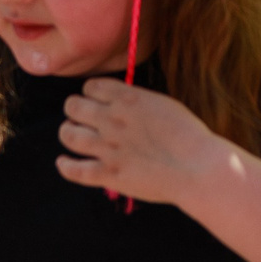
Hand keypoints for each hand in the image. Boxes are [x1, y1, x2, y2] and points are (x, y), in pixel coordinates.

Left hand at [53, 75, 223, 206]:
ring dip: (68, 132)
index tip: (95, 99)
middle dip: (75, 109)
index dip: (90, 92)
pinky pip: (74, 170)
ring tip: (72, 135)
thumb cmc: (189, 135)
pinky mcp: (108, 174)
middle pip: (73, 106)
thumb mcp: (162, 104)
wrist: (196, 167)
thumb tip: (120, 101)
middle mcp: (111, 119)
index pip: (90, 86)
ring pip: (69, 134)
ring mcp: (107, 148)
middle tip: (81, 116)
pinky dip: (65, 166)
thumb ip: (137, 100)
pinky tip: (64, 162)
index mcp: (126, 98)